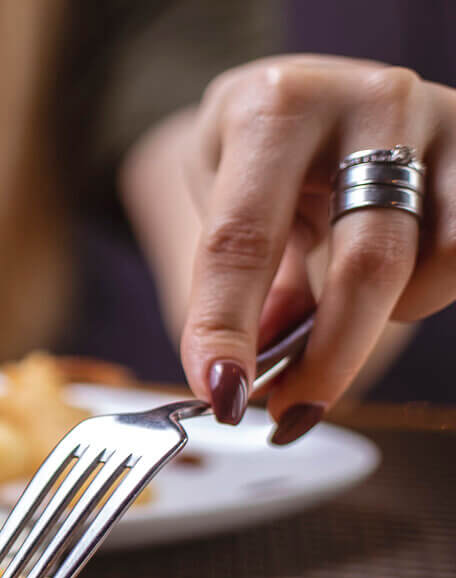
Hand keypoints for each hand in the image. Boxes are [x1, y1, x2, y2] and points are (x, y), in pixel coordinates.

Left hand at [180, 55, 455, 442]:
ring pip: (435, 261)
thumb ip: (239, 275)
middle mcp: (366, 100)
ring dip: (383, 319)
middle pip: (366, 262)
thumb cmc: (259, 151)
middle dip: (329, 356)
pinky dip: (424, 292)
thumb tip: (241, 377)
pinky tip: (388, 289)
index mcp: (275, 108)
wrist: (310, 91)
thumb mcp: (221, 191)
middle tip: (290, 410)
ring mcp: (436, 119)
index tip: (220, 393)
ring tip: (339, 316)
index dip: (228, 326)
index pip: (244, 238)